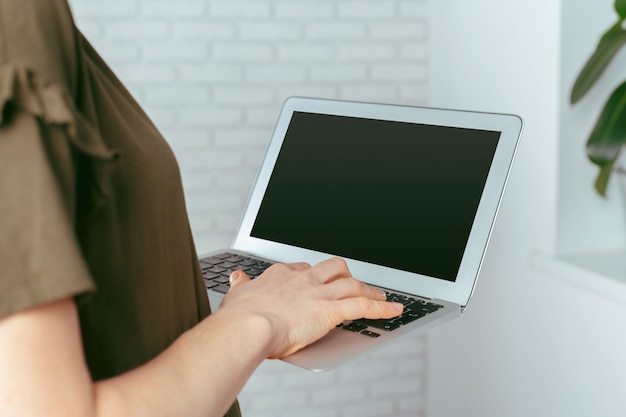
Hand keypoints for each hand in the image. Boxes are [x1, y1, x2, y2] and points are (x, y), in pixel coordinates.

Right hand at [218, 257, 403, 358]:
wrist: (248, 326)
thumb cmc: (240, 318)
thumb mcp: (236, 296)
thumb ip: (241, 286)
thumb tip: (237, 277)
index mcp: (281, 276)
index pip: (304, 268)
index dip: (315, 275)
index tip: (317, 280)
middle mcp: (303, 279)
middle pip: (333, 268)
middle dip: (347, 275)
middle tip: (354, 283)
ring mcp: (319, 293)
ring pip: (353, 284)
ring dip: (370, 290)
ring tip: (381, 296)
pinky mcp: (331, 310)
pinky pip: (364, 306)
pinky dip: (383, 307)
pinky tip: (394, 310)